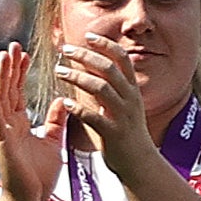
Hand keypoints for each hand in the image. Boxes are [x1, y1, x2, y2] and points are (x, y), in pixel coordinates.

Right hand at [0, 44, 67, 200]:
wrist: (33, 198)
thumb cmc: (39, 175)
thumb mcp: (53, 142)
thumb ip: (55, 122)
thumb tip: (61, 103)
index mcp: (20, 123)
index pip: (18, 92)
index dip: (20, 73)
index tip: (24, 54)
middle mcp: (8, 124)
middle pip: (8, 89)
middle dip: (10, 68)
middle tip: (12, 45)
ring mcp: (3, 132)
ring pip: (1, 98)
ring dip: (3, 76)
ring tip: (4, 55)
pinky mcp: (1, 143)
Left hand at [53, 33, 158, 178]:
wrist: (140, 164)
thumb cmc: (127, 133)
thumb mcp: (125, 105)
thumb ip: (110, 87)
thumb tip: (89, 67)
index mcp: (132, 90)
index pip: (122, 59)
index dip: (106, 45)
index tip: (88, 36)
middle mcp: (130, 100)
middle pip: (109, 69)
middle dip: (86, 56)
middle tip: (66, 51)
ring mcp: (123, 116)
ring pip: (102, 89)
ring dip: (78, 77)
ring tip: (60, 71)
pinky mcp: (114, 134)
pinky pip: (95, 118)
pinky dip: (80, 109)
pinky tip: (66, 103)